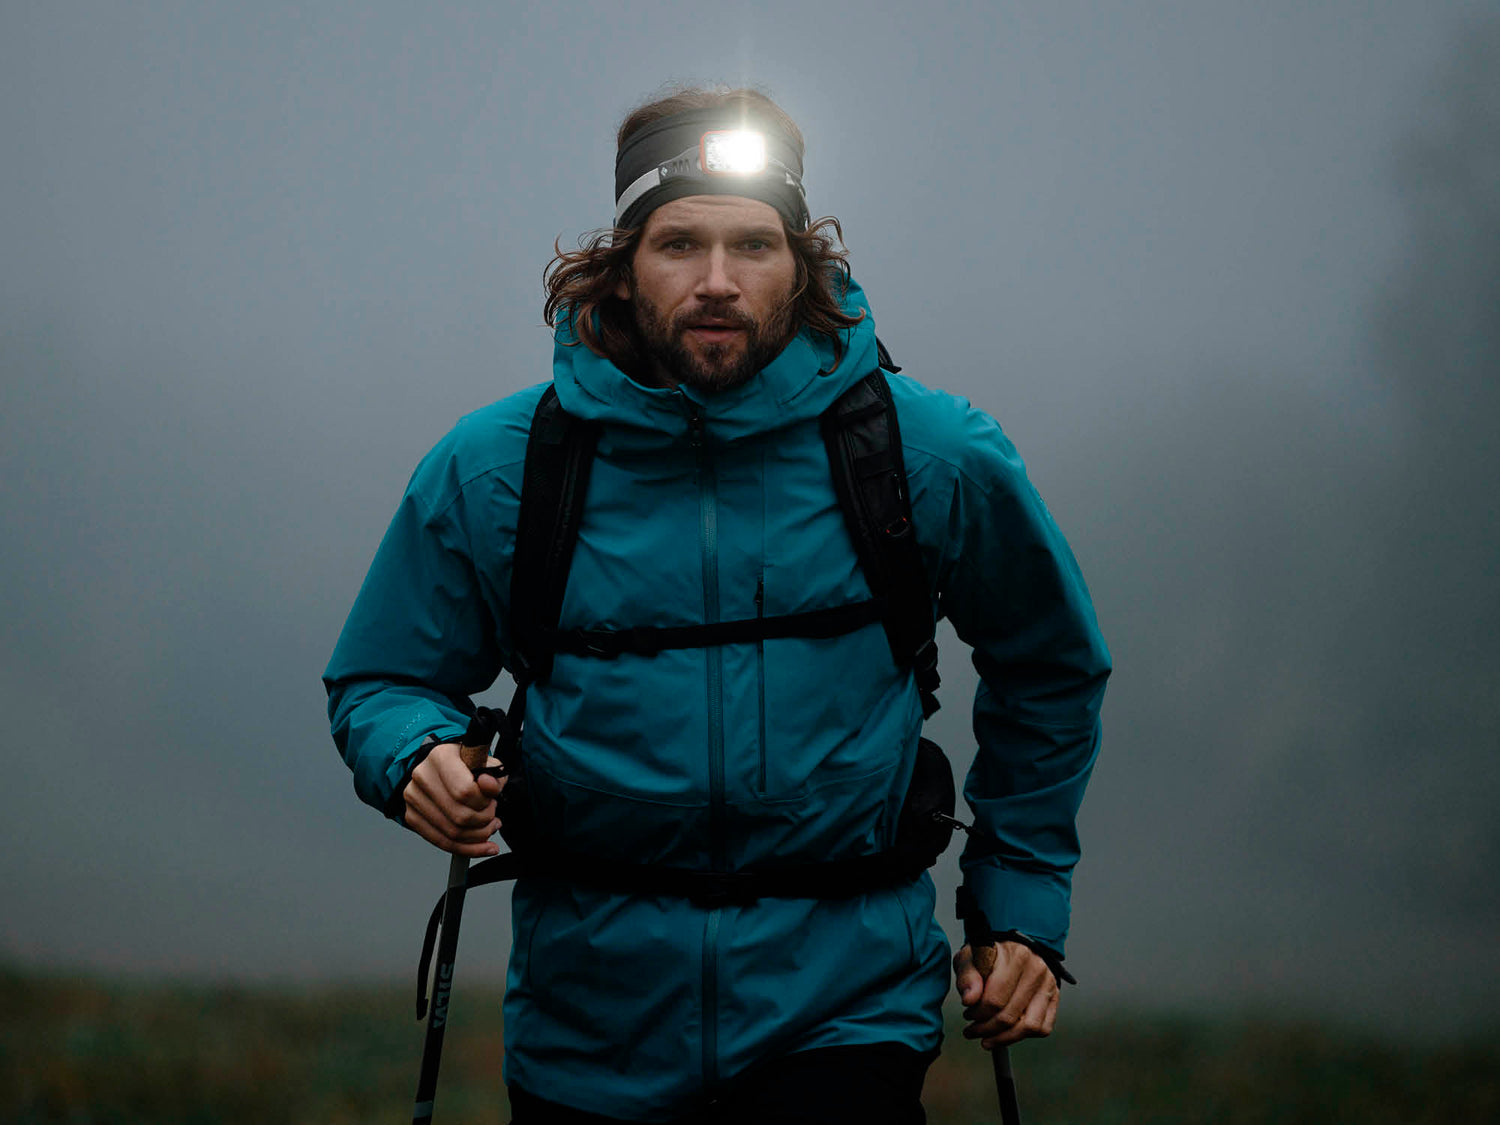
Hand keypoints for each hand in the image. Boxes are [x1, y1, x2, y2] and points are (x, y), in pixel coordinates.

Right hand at [402, 741, 504, 856]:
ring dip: (479, 836)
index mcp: (440, 757)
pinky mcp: (411, 816)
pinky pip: (442, 842)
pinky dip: (468, 849)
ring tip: (489, 827)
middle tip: (492, 815)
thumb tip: (489, 786)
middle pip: (460, 816)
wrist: (440, 767)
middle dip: (484, 821)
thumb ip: (494, 775)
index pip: (466, 791)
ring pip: (452, 833)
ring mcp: (413, 798)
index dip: (485, 803)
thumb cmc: (465, 764)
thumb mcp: (485, 763)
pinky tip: (483, 845)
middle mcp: (422, 776)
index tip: (492, 800)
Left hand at [953, 940, 1059, 1048]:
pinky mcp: (1054, 997)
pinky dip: (1024, 1036)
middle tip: (972, 1030)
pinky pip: (1043, 1028)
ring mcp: (1048, 985)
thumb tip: (969, 1000)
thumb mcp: (970, 957)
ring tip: (987, 1039)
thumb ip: (967, 976)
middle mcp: (1037, 970)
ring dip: (1005, 1038)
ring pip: (1029, 1026)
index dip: (977, 1014)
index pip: (995, 999)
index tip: (967, 1014)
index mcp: (1016, 957)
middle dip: (986, 1029)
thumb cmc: (988, 954)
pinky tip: (1007, 1033)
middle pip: (1010, 1016)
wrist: (1012, 945)